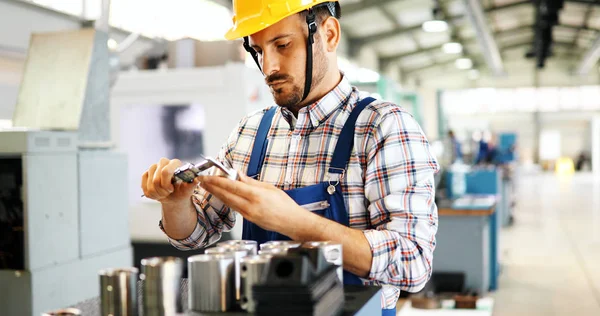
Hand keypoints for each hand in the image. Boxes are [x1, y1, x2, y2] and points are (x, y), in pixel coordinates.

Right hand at [141, 158, 199, 204]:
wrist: (174, 197)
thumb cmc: (182, 191)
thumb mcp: (188, 189)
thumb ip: (192, 184)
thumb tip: (196, 179)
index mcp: (175, 163)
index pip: (165, 171)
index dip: (166, 183)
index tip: (172, 189)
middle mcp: (163, 162)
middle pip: (156, 179)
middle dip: (162, 190)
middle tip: (168, 192)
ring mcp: (153, 168)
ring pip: (150, 184)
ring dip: (157, 193)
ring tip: (164, 193)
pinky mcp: (146, 174)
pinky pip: (144, 186)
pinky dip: (151, 194)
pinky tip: (157, 193)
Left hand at [198, 173, 313, 234]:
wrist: (292, 223)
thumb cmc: (285, 205)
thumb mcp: (269, 188)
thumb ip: (251, 182)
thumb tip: (238, 174)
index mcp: (256, 196)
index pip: (231, 186)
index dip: (216, 180)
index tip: (206, 176)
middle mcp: (250, 206)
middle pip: (225, 195)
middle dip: (211, 187)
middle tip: (201, 180)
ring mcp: (248, 214)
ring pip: (227, 202)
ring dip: (216, 194)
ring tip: (207, 186)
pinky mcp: (248, 219)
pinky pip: (233, 208)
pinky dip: (225, 200)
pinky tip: (220, 195)